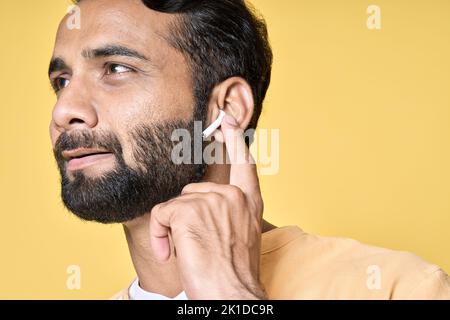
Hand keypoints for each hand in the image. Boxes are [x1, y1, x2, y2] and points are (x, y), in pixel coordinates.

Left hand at [149, 114, 265, 299]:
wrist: (231, 295)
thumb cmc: (233, 273)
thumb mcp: (240, 235)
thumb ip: (230, 212)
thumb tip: (206, 203)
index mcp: (248, 202)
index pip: (243, 163)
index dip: (234, 140)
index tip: (226, 120)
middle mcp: (233, 197)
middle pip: (193, 190)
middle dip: (185, 215)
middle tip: (194, 243)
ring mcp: (212, 201)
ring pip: (176, 204)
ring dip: (173, 230)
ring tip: (185, 252)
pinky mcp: (189, 210)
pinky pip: (162, 215)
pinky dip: (160, 236)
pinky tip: (170, 253)